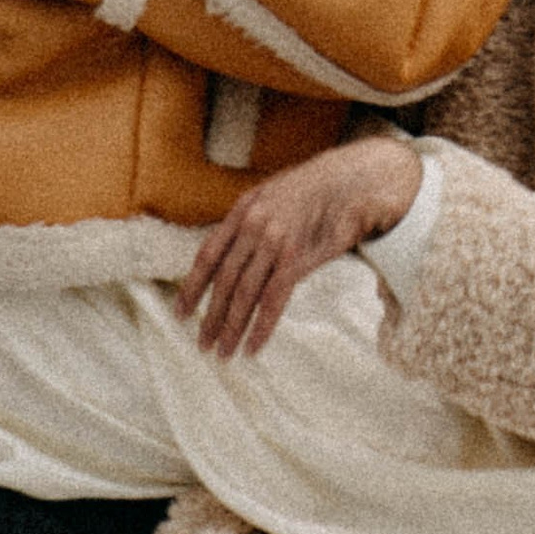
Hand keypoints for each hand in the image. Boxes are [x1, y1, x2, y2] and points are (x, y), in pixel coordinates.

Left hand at [172, 134, 422, 357]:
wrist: (353, 181)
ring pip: (245, 293)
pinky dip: (261, 326)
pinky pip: (273, 299)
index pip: (208, 254)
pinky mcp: (297, 258)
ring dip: (231, 327)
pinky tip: (253, 346)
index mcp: (243, 210)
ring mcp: (275, 241)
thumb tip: (232, 253)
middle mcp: (254, 225)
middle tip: (202, 343)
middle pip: (224, 280)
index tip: (181, 312)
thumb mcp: (273, 196)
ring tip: (223, 351)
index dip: (192, 286)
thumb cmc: (316, 190)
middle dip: (211, 316)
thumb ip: (251, 221)